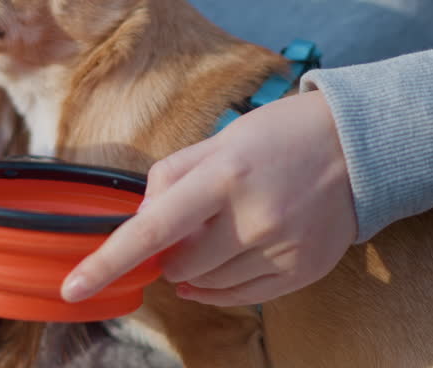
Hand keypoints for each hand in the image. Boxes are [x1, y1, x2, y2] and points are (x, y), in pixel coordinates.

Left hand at [61, 91, 356, 305]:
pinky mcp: (303, 271)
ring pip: (207, 285)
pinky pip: (241, 297)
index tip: (74, 287)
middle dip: (169, 251)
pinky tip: (228, 258)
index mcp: (224, 176)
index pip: (152, 230)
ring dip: (196, 267)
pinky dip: (221, 285)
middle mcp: (253, 217)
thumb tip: (141, 220)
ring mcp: (281, 249)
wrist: (358, 146)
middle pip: (178, 265)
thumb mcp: (219, 140)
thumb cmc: (278, 135)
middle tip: (192, 220)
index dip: (108, 262)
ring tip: (221, 228)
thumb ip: (171, 177)